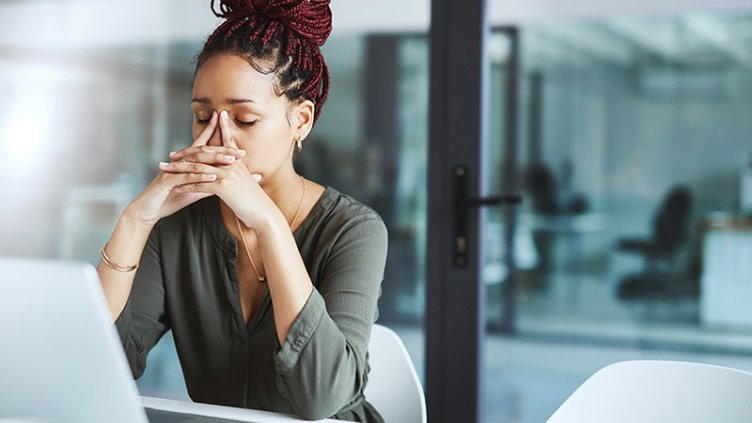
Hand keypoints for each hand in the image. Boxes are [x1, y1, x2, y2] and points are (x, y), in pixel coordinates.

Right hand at [125, 111, 243, 225]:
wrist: (148, 211)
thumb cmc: (170, 199)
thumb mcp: (194, 191)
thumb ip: (208, 184)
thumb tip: (226, 181)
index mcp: (186, 162)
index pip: (203, 146)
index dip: (216, 136)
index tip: (234, 134)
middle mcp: (179, 162)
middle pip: (204, 151)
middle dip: (223, 149)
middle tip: (241, 151)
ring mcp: (173, 170)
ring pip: (196, 161)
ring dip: (215, 160)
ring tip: (231, 161)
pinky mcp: (167, 181)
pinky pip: (186, 176)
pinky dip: (200, 176)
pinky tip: (213, 176)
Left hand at [158, 110, 280, 229]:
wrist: (264, 214)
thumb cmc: (256, 202)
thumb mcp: (248, 183)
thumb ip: (240, 174)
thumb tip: (236, 171)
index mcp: (237, 162)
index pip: (224, 142)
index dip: (215, 130)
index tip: (206, 122)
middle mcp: (231, 164)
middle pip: (203, 154)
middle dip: (185, 153)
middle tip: (171, 154)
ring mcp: (227, 174)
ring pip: (197, 168)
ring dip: (178, 169)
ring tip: (165, 170)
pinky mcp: (222, 187)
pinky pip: (199, 184)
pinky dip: (186, 186)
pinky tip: (175, 188)